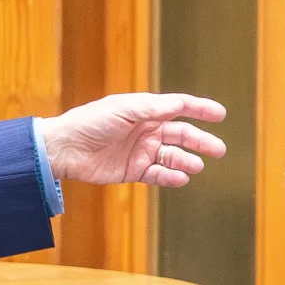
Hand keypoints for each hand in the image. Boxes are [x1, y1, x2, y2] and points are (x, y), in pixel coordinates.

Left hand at [40, 92, 226, 186]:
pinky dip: (170, 178)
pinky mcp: (132, 170)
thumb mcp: (123, 110)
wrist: (64, 149)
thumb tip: (180, 105)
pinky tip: (180, 179)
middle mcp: (145, 130)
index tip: (220, 114)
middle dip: (201, 141)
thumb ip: (153, 108)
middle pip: (181, 135)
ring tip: (195, 166)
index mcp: (144, 111)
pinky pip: (157, 175)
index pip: (179, 108)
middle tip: (219, 149)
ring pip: (172, 157)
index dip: (200, 110)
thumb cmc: (89, 123)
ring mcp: (140, 151)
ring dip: (186, 162)